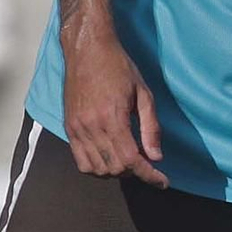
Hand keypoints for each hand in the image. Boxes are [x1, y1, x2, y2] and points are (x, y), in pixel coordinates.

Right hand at [62, 24, 167, 186]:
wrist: (87, 50)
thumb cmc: (118, 67)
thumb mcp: (144, 94)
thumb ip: (151, 128)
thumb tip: (156, 157)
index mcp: (112, 118)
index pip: (131, 160)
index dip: (149, 175)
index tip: (162, 181)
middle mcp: (91, 127)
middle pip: (115, 168)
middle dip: (135, 171)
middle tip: (147, 162)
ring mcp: (77, 128)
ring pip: (97, 169)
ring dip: (116, 171)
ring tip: (129, 159)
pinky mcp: (69, 127)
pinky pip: (80, 161)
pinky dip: (97, 167)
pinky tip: (109, 157)